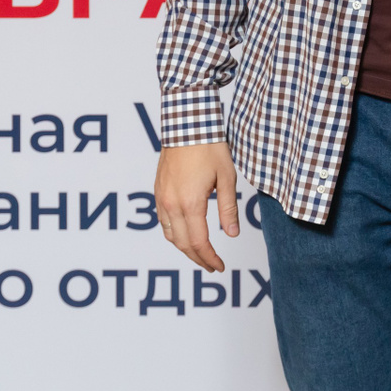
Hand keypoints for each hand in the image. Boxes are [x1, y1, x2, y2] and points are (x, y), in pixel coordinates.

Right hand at [153, 141, 238, 271]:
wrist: (187, 124)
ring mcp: (161, 198)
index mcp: (189, 204)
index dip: (210, 258)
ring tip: (200, 253)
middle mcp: (170, 204)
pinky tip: (186, 233)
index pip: (199, 242)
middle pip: (182, 244)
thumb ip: (228, 209)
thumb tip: (232, 235)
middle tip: (212, 266)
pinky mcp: (158, 191)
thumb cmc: (210, 147)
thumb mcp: (227, 178)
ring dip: (184, 248)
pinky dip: (174, 234)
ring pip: (169, 235)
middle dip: (198, 258)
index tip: (220, 266)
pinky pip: (162, 221)